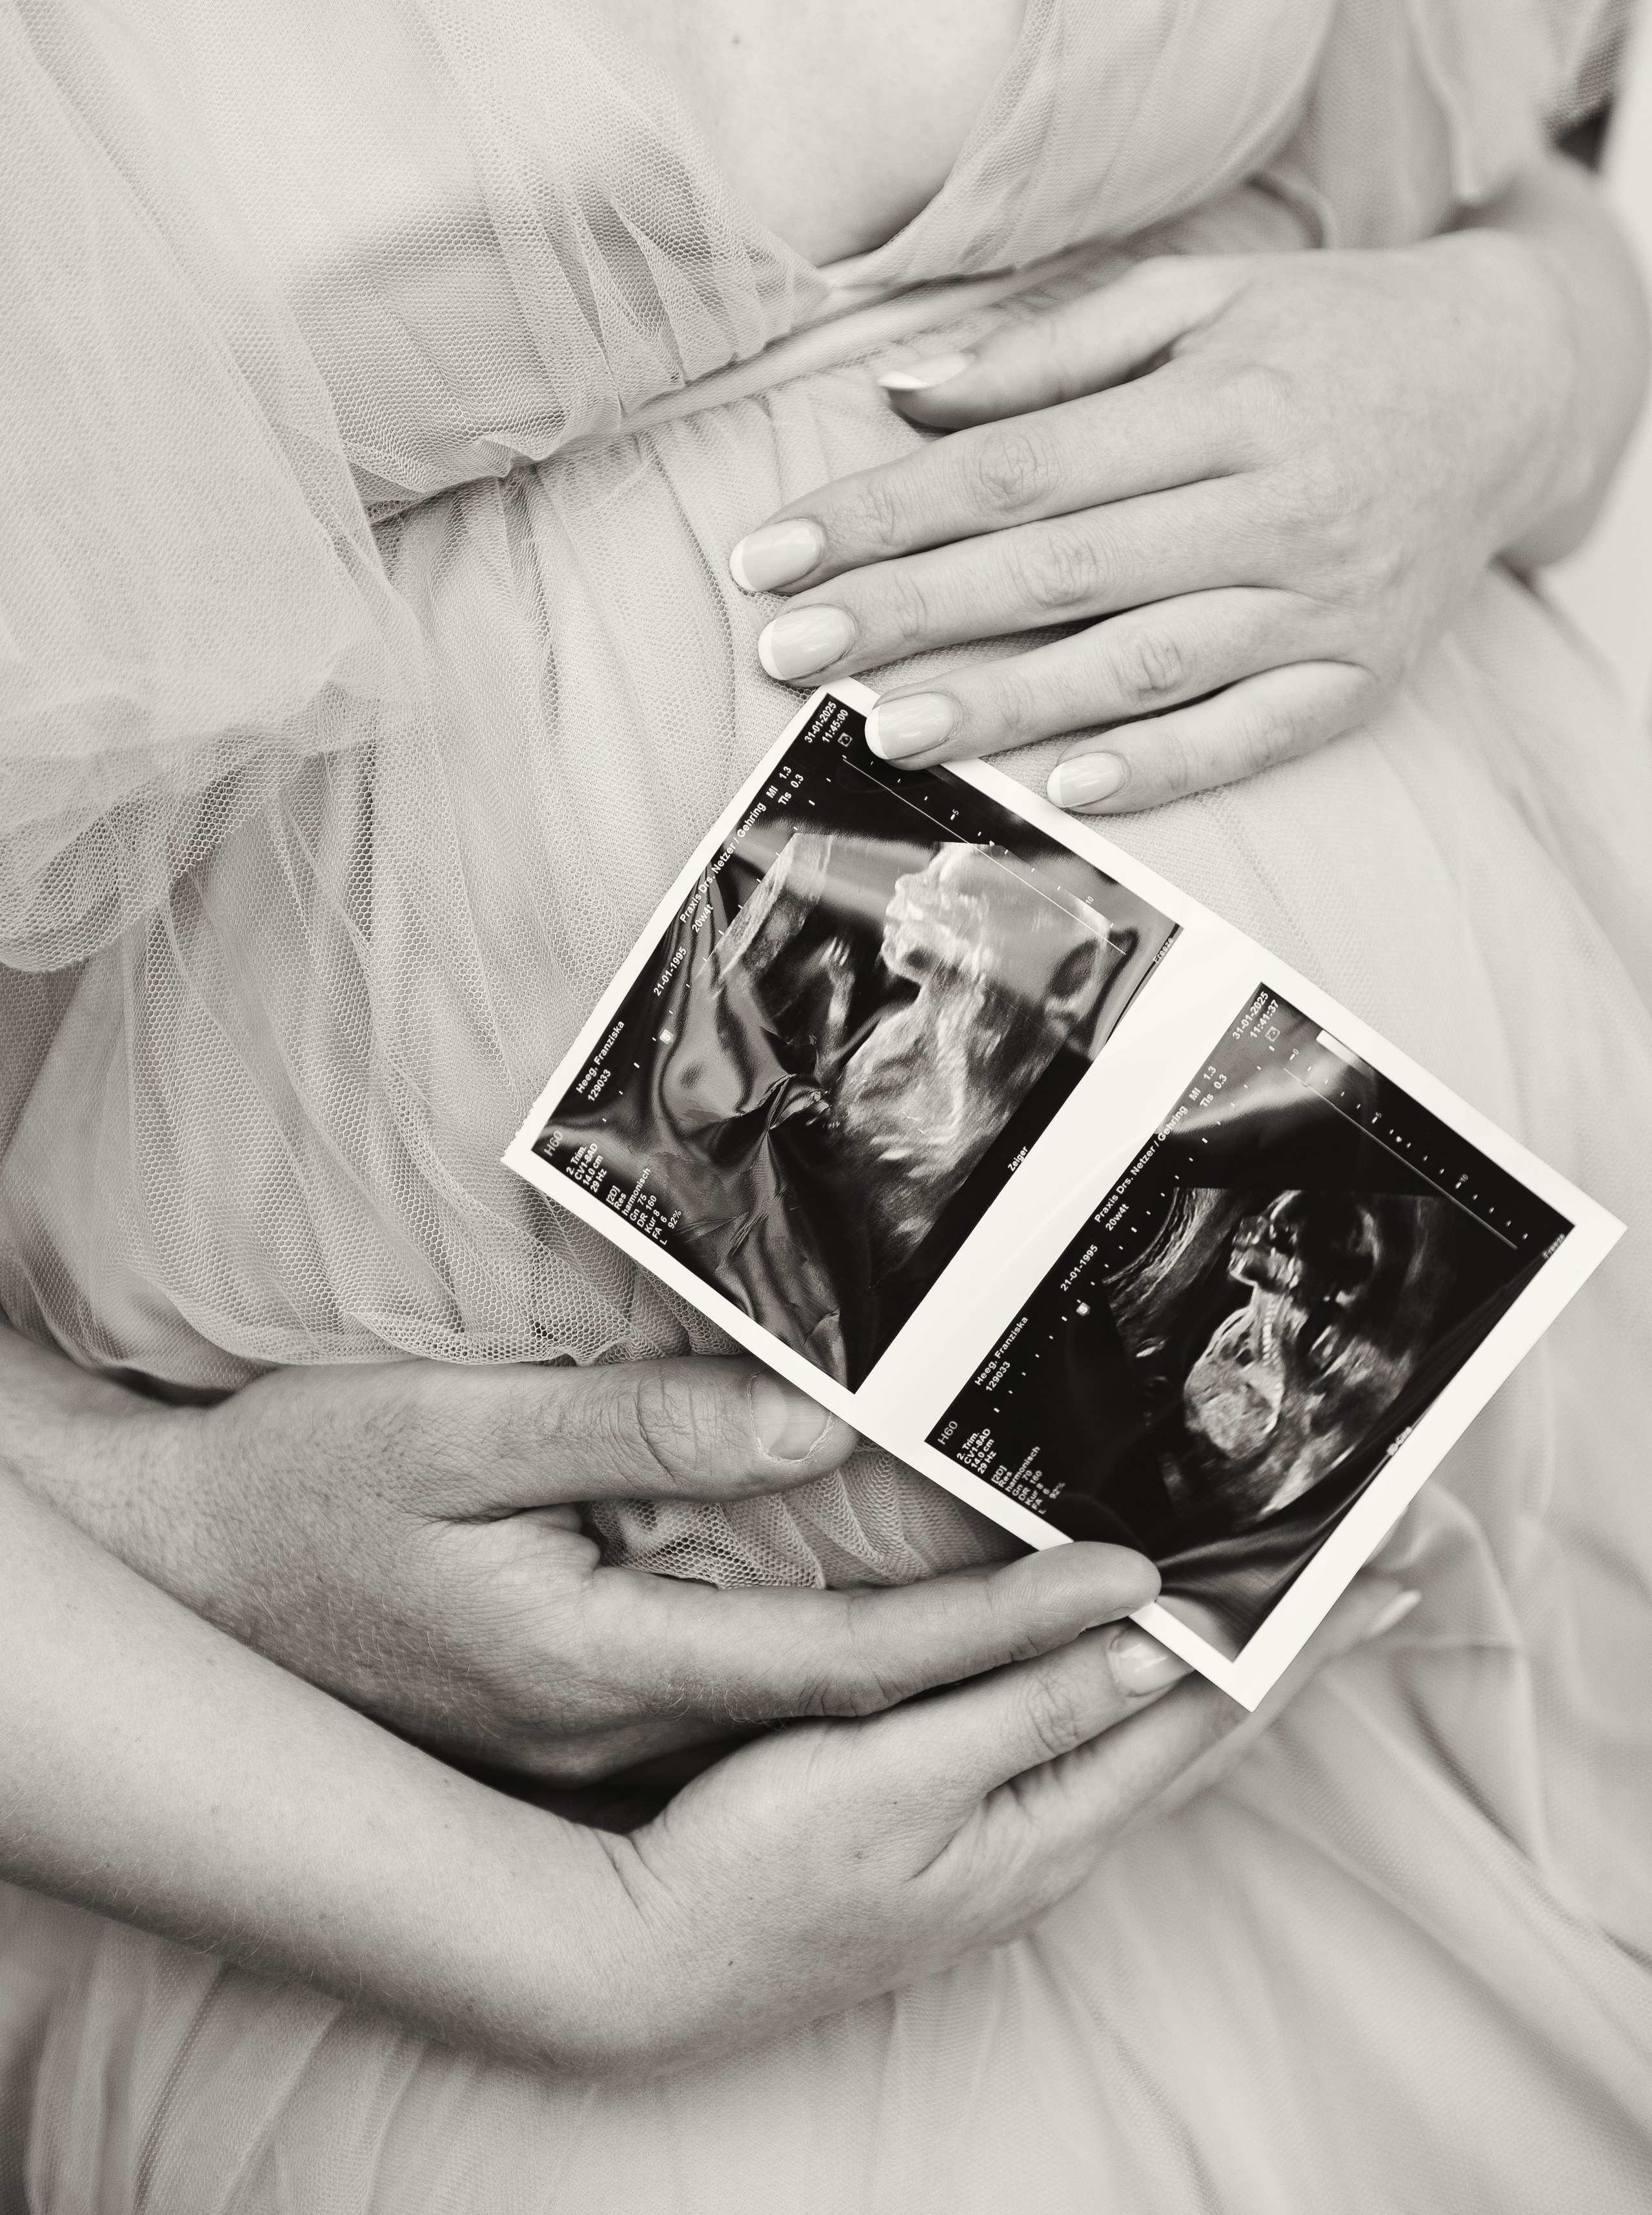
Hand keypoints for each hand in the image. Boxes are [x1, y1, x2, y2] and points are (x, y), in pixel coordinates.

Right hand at [23, 1352, 1161, 1783]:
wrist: (197, 1592)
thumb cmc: (307, 1495)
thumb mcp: (445, 1432)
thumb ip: (621, 1426)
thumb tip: (796, 1425)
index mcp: (597, 1659)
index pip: (852, 1662)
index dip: (1006, 1627)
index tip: (1144, 1589)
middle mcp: (625, 1729)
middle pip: (878, 1732)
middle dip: (1054, 1693)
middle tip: (1216, 1639)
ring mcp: (613, 1744)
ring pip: (847, 1745)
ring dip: (1003, 1713)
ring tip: (1150, 1663)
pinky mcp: (600, 1725)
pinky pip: (791, 1731)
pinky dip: (908, 1704)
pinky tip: (974, 1670)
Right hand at [571, 1565, 1414, 2069]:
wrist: (641, 1961)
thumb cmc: (755, 1864)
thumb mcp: (899, 1766)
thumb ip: (1029, 1696)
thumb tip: (1156, 1629)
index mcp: (1043, 1828)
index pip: (1203, 1714)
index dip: (1289, 1637)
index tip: (1373, 1572)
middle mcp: (1042, 1849)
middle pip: (1196, 1735)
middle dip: (1285, 1657)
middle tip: (1371, 1585)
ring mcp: (998, 1855)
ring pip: (1141, 1745)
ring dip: (1218, 1678)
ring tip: (1277, 1621)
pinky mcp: (951, 1846)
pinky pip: (1082, 1756)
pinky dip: (1133, 1701)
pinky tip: (1126, 1679)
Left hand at [730, 232, 1581, 807]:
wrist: (1517, 386)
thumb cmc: (1325, 335)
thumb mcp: (1198, 298)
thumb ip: (1051, 352)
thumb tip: (901, 397)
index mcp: (1220, 399)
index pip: (1015, 469)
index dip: (882, 515)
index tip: (771, 553)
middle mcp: (1272, 504)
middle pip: (1058, 571)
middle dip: (907, 615)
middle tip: (785, 652)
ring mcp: (1321, 601)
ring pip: (1140, 664)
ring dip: (1006, 705)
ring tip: (884, 728)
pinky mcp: (1358, 677)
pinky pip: (1251, 734)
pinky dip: (1159, 766)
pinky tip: (1064, 787)